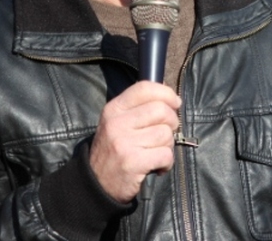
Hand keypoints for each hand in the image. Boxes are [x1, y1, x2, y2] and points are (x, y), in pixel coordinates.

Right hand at [89, 81, 180, 202]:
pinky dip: (167, 162)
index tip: (175, 103)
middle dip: (172, 122)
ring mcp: (124, 142)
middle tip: (166, 134)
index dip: (166, 93)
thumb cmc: (114, 149)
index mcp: (114, 108)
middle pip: (161, 110)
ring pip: (165, 134)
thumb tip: (169, 94)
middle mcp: (117, 123)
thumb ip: (139, 108)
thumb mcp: (118, 122)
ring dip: (168, 146)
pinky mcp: (133, 162)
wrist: (96, 183)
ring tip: (156, 153)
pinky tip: (157, 166)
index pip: (145, 88)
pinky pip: (165, 155)